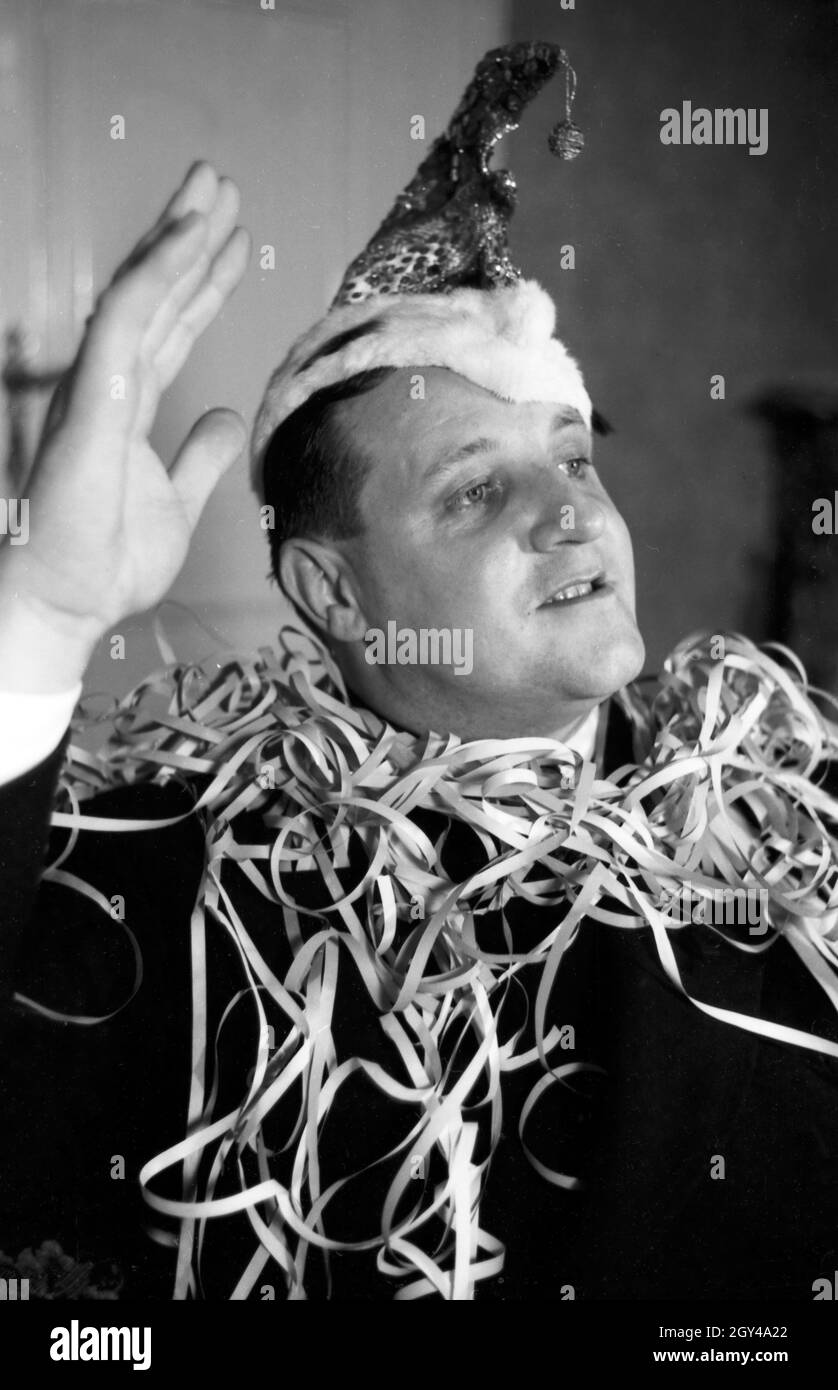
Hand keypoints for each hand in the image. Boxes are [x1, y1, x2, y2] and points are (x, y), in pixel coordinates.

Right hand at [0, 161, 250, 689]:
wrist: (68, 603)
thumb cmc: (107, 561)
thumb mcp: (178, 503)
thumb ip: (200, 457)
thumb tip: (226, 417)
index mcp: (128, 404)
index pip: (170, 328)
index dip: (201, 283)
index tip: (233, 241)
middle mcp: (110, 383)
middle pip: (156, 296)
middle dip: (191, 240)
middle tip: (221, 185)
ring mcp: (98, 385)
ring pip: (142, 291)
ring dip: (179, 235)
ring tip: (213, 185)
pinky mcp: (93, 396)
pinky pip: (128, 318)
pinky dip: (159, 273)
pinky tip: (189, 235)